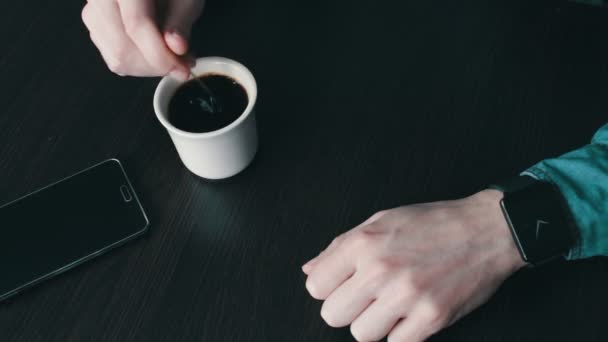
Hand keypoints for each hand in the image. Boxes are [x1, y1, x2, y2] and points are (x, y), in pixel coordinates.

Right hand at [81, 0, 204, 77]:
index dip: (161, 53)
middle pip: (122, 48)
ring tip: (173, 58)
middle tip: (182, 65)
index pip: (135, 25)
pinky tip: (157, 55)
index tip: (183, 68)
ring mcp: (94, 14)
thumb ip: (180, 21)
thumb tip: (177, 47)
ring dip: (150, 68)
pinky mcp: (97, 30)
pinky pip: (115, 61)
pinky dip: (140, 66)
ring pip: (117, 59)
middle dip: (157, 65)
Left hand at [302, 190, 525, 341]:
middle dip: (347, 308)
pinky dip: (400, 333)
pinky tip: (409, 315)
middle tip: (367, 297)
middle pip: (333, 315)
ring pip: (361, 334)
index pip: (315, 286)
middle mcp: (380, 270)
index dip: (328, 288)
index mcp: (362, 244)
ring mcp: (406, 296)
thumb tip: (310, 270)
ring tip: (390, 305)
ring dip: (373, 323)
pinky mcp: (431, 317)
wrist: (485, 230)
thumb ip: (340, 246)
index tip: (344, 284)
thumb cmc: (431, 223)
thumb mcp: (380, 220)